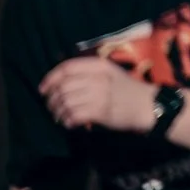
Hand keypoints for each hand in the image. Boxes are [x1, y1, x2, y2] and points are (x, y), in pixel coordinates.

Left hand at [40, 57, 158, 133]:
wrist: (147, 105)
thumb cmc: (126, 90)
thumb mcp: (109, 74)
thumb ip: (88, 74)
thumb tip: (58, 83)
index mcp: (100, 66)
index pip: (67, 68)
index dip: (51, 78)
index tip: (42, 90)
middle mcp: (99, 78)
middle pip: (64, 86)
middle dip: (52, 100)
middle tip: (51, 108)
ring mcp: (100, 94)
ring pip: (66, 102)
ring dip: (58, 112)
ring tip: (61, 117)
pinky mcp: (102, 111)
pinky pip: (75, 115)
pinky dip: (68, 121)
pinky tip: (70, 123)